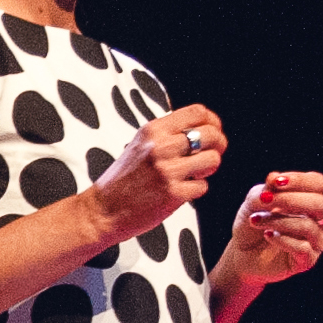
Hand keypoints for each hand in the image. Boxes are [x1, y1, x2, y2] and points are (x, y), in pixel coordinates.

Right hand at [82, 100, 222, 241]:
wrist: (103, 210)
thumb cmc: (123, 180)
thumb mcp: (140, 145)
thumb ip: (166, 134)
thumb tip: (202, 128)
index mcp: (153, 130)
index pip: (198, 112)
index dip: (213, 121)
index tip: (213, 131)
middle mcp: (160, 147)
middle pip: (211, 134)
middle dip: (219, 144)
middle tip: (213, 153)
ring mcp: (167, 171)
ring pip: (213, 160)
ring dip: (210, 168)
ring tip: (196, 173)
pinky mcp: (173, 194)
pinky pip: (203, 186)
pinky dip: (197, 189)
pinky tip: (183, 190)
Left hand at [222, 168, 322, 285]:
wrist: (242, 252)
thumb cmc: (253, 222)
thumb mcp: (255, 201)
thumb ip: (267, 190)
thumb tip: (275, 178)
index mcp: (309, 198)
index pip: (318, 183)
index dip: (299, 180)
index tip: (274, 181)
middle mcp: (318, 218)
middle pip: (319, 204)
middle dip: (289, 201)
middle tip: (264, 202)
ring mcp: (315, 240)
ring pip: (308, 226)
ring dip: (278, 221)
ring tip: (256, 221)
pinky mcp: (308, 260)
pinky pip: (302, 248)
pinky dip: (282, 239)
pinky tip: (267, 235)